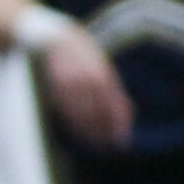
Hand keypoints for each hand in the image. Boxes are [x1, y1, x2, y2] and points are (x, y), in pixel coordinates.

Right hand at [37, 25, 133, 150]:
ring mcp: (70, 82)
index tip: (121, 141)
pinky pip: (65, 108)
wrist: (54, 37)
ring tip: (94, 142)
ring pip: (81, 113)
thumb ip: (115, 90)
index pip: (114, 105)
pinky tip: (78, 130)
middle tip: (108, 146)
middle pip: (99, 112)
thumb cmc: (83, 56)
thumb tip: (130, 112)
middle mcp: (88, 80)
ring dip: (88, 130)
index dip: (119, 125)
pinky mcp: (54, 86)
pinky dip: (72, 121)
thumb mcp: (102, 68)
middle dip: (104, 131)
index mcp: (103, 75)